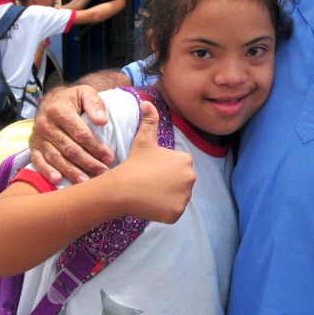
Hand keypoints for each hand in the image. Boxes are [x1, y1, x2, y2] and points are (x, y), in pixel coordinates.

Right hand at [29, 84, 115, 183]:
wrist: (50, 101)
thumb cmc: (72, 99)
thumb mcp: (85, 93)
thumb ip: (95, 103)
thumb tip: (102, 121)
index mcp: (59, 111)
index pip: (80, 134)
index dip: (96, 147)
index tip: (109, 157)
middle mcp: (45, 124)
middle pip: (70, 148)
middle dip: (88, 162)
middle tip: (103, 172)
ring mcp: (38, 137)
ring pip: (56, 157)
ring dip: (72, 171)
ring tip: (86, 182)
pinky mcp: (33, 146)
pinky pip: (38, 161)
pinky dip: (46, 171)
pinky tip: (57, 180)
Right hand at [112, 101, 194, 222]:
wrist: (122, 188)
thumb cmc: (134, 164)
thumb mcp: (143, 140)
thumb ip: (149, 121)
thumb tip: (147, 102)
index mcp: (186, 159)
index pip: (179, 168)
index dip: (164, 171)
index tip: (151, 171)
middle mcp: (191, 177)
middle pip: (181, 183)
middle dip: (168, 184)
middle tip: (150, 183)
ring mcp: (185, 196)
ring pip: (178, 198)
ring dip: (167, 198)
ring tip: (150, 193)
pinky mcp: (177, 212)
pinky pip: (173, 212)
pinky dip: (164, 211)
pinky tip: (151, 204)